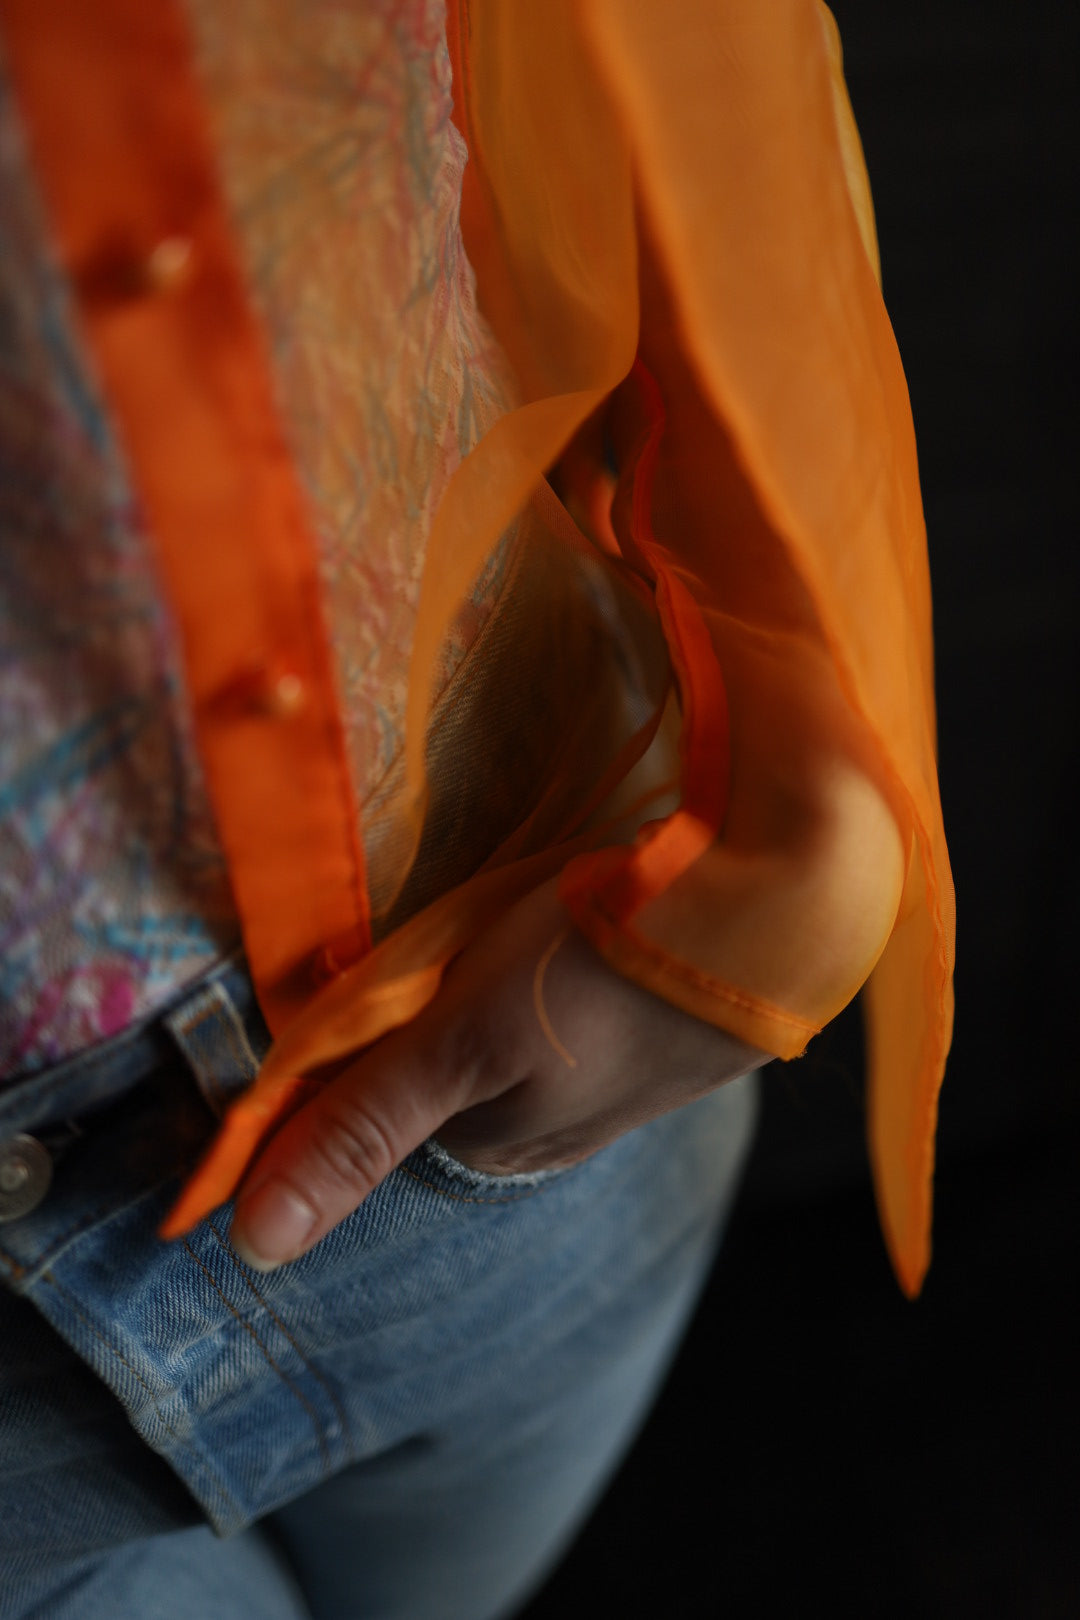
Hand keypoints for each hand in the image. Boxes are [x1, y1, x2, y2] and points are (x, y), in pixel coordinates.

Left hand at [229, 878, 764, 1269]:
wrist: (774, 905)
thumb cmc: (600, 969)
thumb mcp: (463, 1039)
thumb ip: (362, 1126)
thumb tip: (251, 1245)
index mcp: (495, 1145)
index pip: (371, 1108)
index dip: (345, 1040)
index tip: (348, 970)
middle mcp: (550, 1133)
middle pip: (438, 1075)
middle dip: (413, 1014)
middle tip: (424, 933)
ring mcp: (608, 1084)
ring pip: (499, 1041)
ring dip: (478, 989)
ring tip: (495, 923)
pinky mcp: (648, 1031)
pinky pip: (559, 1013)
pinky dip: (537, 974)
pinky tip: (556, 931)